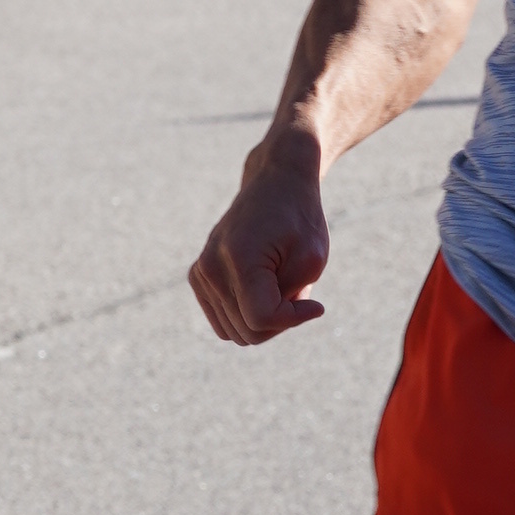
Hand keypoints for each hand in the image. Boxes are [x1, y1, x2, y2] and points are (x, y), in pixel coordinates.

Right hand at [190, 136, 330, 341]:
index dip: (293, 320)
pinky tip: (264, 288)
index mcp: (239, 260)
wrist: (276, 182)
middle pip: (247, 332)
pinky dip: (247, 314)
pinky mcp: (198, 277)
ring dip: (264, 319)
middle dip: (280, 321)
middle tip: (298, 292)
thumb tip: (269, 325)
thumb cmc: (300, 219)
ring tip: (280, 287)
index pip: (261, 320)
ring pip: (234, 332)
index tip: (317, 304)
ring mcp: (200, 273)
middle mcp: (211, 268)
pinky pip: (224, 322)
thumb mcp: (311, 259)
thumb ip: (290, 301)